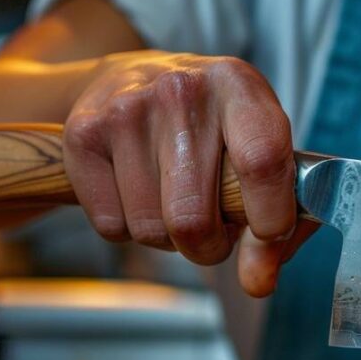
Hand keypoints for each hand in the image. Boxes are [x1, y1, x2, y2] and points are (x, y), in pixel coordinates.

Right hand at [64, 50, 315, 294]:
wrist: (134, 78)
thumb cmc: (214, 124)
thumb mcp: (261, 149)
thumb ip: (278, 224)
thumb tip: (259, 282)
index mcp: (238, 86)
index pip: (262, 162)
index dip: (270, 217)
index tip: (269, 234)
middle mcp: (181, 91)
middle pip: (193, 218)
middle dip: (210, 247)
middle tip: (215, 230)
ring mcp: (126, 110)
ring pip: (151, 230)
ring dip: (170, 238)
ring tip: (177, 201)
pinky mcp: (82, 134)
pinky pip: (111, 226)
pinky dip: (130, 229)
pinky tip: (140, 191)